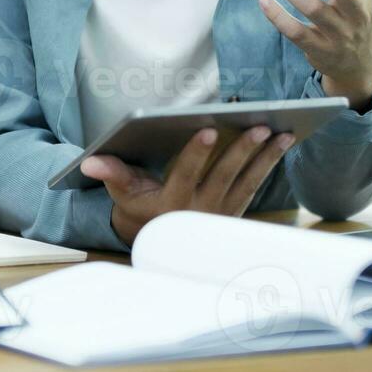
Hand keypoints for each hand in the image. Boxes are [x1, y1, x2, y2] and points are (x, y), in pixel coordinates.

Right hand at [80, 126, 294, 245]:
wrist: (159, 243)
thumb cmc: (138, 209)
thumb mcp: (122, 193)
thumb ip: (110, 173)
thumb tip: (88, 161)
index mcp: (171, 205)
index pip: (185, 175)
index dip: (196, 153)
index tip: (208, 129)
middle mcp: (200, 211)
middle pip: (225, 176)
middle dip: (243, 151)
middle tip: (260, 127)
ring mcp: (221, 213)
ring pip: (247, 182)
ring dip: (266, 157)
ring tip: (283, 133)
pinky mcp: (234, 211)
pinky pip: (254, 186)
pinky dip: (268, 165)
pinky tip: (281, 143)